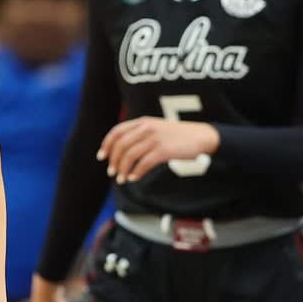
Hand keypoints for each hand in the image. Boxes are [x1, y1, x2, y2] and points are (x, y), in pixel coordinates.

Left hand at [98, 117, 219, 183]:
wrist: (201, 136)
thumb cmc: (178, 136)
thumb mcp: (157, 128)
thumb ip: (140, 134)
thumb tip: (122, 151)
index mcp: (143, 122)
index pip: (117, 132)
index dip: (106, 145)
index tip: (101, 157)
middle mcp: (147, 128)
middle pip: (121, 145)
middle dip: (113, 161)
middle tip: (111, 173)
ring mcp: (155, 139)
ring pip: (130, 155)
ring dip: (123, 169)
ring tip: (122, 179)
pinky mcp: (164, 150)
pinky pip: (144, 163)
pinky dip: (136, 172)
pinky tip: (134, 178)